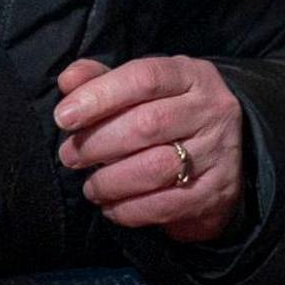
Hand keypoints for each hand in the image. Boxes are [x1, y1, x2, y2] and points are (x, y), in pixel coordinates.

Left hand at [54, 55, 243, 242]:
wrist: (219, 162)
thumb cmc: (168, 117)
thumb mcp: (142, 91)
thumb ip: (103, 81)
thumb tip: (68, 81)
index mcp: (191, 75)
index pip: (144, 77)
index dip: (100, 96)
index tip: (64, 117)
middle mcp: (212, 109)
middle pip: (148, 124)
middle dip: (97, 143)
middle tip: (70, 156)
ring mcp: (218, 152)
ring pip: (156, 167)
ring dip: (110, 181)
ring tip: (90, 186)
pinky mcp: (216, 192)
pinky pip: (164, 205)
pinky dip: (128, 209)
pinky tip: (111, 206)